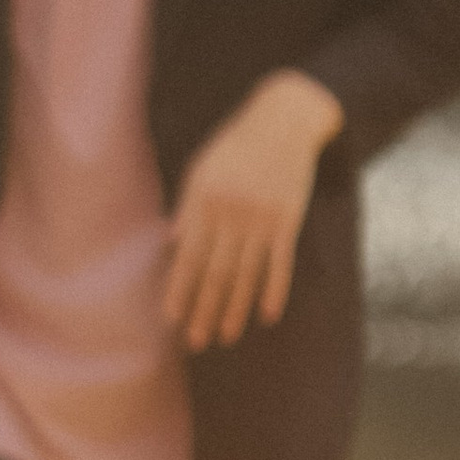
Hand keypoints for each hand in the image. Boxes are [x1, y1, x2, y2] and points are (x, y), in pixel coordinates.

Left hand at [164, 70, 342, 352]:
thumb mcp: (201, 168)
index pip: (188, 257)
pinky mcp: (289, 218)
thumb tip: (170, 243)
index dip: (180, 290)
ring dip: (235, 309)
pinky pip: (281, 262)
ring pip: (246, 274)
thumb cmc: (236, 145)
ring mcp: (262, 217)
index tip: (172, 319)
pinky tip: (268, 315)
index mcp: (204, 202)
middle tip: (197, 341)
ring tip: (227, 336)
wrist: (283, 118)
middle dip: (205, 310)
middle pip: (216, 273)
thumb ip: (187, 206)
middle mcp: (231, 213)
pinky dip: (274, 289)